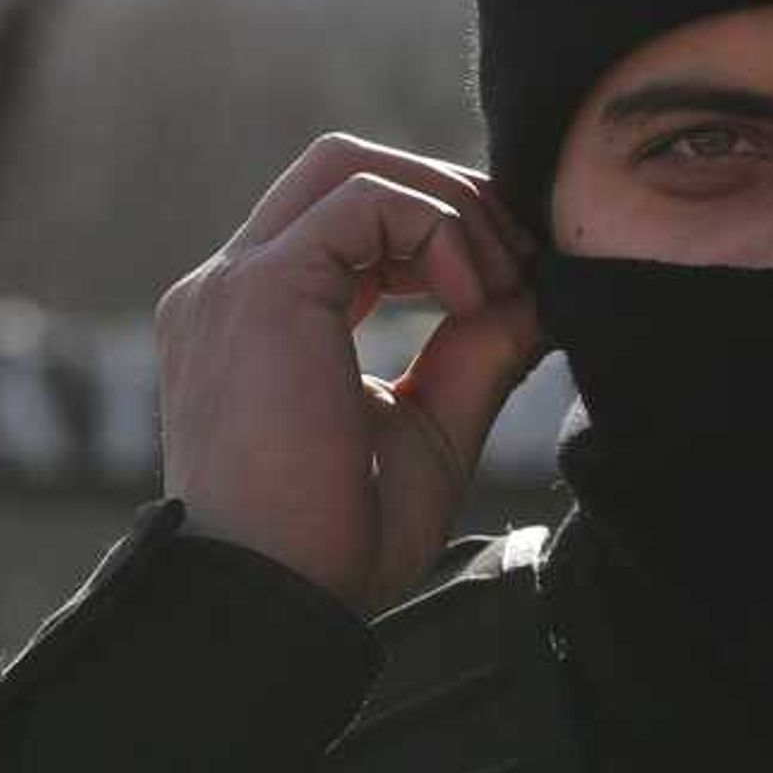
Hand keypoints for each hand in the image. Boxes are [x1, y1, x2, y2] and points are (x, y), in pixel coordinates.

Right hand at [155, 134, 547, 613]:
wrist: (279, 607)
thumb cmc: (338, 544)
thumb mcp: (429, 430)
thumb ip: (476, 353)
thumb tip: (540, 295)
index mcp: (262, 318)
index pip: (351, 219)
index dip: (441, 229)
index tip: (512, 281)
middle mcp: (232, 287)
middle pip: (346, 168)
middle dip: (447, 197)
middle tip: (519, 261)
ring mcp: (235, 283)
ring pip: (352, 165)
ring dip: (446, 208)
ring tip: (496, 286)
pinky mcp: (259, 289)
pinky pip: (364, 198)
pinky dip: (435, 230)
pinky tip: (470, 301)